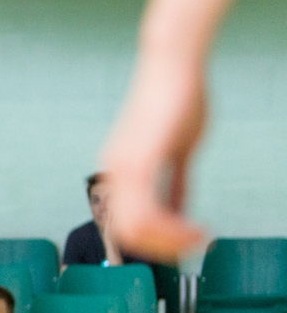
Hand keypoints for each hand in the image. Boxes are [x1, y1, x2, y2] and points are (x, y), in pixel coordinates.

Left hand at [99, 57, 207, 260]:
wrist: (174, 65)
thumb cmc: (179, 99)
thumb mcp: (178, 151)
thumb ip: (175, 183)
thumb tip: (178, 210)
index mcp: (120, 172)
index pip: (126, 224)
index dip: (156, 241)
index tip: (186, 242)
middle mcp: (114, 173)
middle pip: (126, 233)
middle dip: (162, 247)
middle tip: (193, 247)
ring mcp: (121, 168)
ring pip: (134, 228)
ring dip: (169, 241)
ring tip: (198, 238)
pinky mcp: (137, 161)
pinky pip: (145, 211)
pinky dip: (171, 227)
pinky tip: (194, 226)